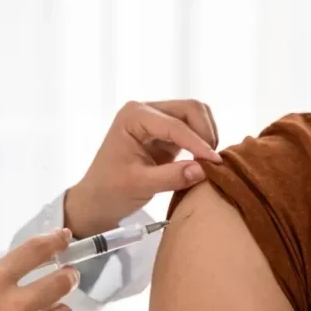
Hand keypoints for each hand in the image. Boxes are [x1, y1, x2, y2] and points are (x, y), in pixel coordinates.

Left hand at [64, 99, 222, 237]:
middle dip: (205, 133)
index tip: (213, 163)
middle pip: (191, 109)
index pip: (175, 124)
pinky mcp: (166, 133)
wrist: (96, 201)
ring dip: (207, 135)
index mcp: (134, 116)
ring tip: (208, 162)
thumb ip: (171, 176)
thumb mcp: (139, 186)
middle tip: (212, 161)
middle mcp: (147, 110)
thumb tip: (204, 169)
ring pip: (196, 115)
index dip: (197, 143)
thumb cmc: (109, 191)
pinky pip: (194, 129)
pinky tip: (204, 161)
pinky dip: (203, 142)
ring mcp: (157, 119)